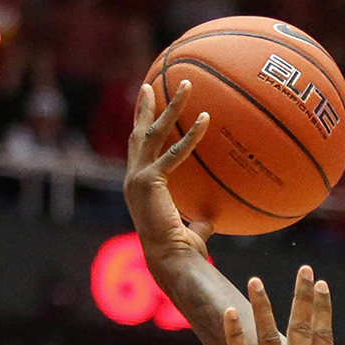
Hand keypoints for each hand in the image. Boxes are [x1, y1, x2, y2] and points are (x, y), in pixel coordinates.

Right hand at [123, 81, 213, 257]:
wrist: (171, 260)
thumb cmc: (181, 250)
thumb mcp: (190, 229)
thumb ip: (199, 219)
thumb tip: (212, 219)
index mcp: (139, 185)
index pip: (138, 148)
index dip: (140, 124)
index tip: (145, 103)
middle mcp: (133, 178)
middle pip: (138, 133)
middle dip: (145, 106)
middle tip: (150, 83)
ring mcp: (137, 178)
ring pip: (153, 133)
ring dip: (170, 106)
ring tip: (186, 84)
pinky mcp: (148, 181)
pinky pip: (174, 152)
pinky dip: (191, 135)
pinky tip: (206, 118)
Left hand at [224, 267, 336, 344]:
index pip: (324, 336)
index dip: (323, 309)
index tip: (322, 286)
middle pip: (304, 328)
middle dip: (304, 296)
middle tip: (305, 270)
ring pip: (271, 337)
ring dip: (264, 305)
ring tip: (256, 281)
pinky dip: (236, 334)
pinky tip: (231, 314)